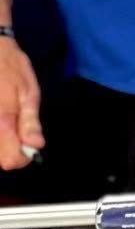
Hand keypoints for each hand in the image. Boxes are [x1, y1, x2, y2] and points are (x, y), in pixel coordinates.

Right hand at [0, 36, 43, 171]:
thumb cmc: (10, 67)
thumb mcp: (28, 91)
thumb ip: (30, 121)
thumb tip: (36, 146)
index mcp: (2, 120)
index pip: (10, 161)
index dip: (23, 156)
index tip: (30, 144)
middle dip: (11, 150)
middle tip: (19, 131)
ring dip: (2, 141)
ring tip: (9, 121)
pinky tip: (2, 118)